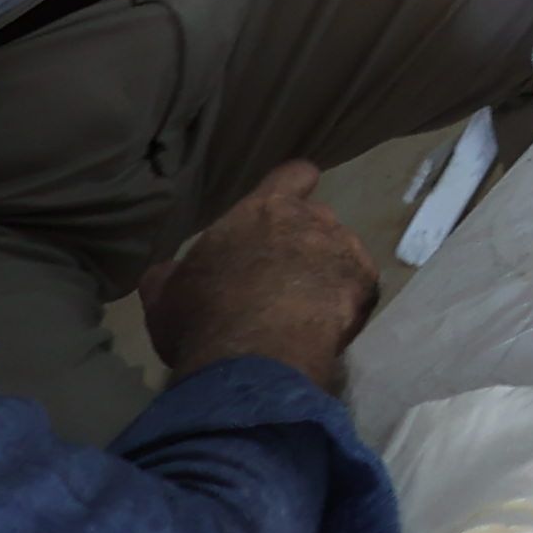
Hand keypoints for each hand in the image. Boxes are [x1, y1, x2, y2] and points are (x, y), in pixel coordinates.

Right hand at [140, 164, 378, 387]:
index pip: (293, 175)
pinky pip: (359, 285)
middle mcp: (311, 218)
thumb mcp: (167, 296)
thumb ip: (170, 275)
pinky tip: (323, 327)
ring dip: (325, 272)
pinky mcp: (366, 282)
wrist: (254, 356)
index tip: (284, 207)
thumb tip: (166, 271)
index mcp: (263, 210)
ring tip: (302, 309)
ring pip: (339, 251)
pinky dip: (345, 301)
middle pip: (315, 218)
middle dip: (301, 242)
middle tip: (279, 278)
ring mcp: (344, 248)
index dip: (291, 188)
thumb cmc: (203, 317)